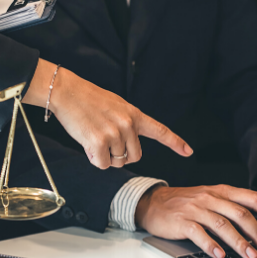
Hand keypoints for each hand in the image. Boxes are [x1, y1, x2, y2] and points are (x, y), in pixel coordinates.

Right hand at [23, 59, 192, 168]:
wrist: (68, 93)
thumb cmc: (89, 100)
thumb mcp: (116, 106)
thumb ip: (127, 124)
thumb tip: (128, 150)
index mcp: (135, 115)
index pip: (160, 131)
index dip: (176, 142)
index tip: (189, 151)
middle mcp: (128, 125)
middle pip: (135, 157)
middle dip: (121, 155)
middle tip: (105, 140)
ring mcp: (115, 134)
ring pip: (117, 162)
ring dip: (105, 156)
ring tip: (94, 136)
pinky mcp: (99, 143)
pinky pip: (103, 164)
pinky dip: (94, 159)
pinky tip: (87, 143)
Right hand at [135, 185, 256, 257]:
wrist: (152, 202)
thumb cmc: (185, 203)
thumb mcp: (210, 198)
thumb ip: (230, 207)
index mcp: (221, 191)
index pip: (251, 198)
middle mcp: (210, 198)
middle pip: (241, 214)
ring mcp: (196, 209)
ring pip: (223, 225)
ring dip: (239, 242)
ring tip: (250, 256)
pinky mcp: (182, 222)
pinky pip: (200, 234)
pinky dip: (211, 245)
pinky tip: (220, 255)